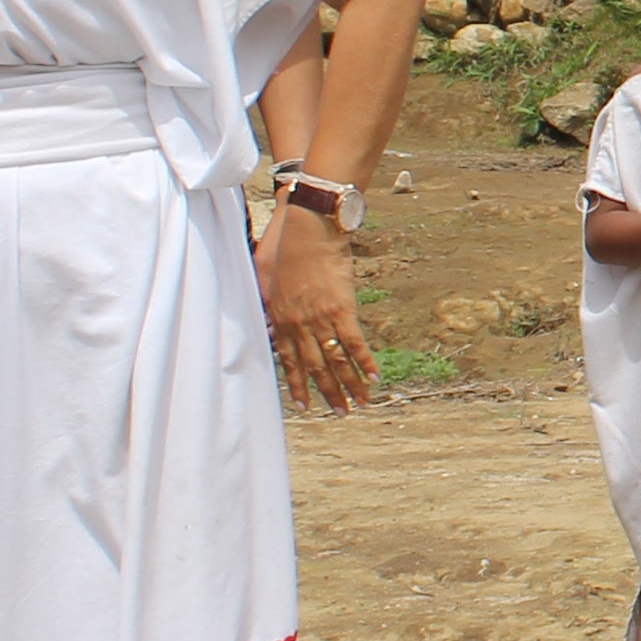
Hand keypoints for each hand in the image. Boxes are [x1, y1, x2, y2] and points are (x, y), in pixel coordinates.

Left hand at [262, 211, 376, 412]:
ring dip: (349, 385)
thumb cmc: (285, 246)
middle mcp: (301, 324)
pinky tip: (374, 377)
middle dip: (329, 393)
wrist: (307, 227)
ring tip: (361, 403)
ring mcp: (322, 318)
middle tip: (341, 413)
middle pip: (315, 368)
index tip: (305, 405)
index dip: (298, 385)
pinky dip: (364, 361)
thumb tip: (271, 327)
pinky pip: (355, 342)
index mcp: (282, 318)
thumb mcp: (267, 278)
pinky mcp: (342, 308)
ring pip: (336, 361)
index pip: (290, 361)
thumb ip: (269, 306)